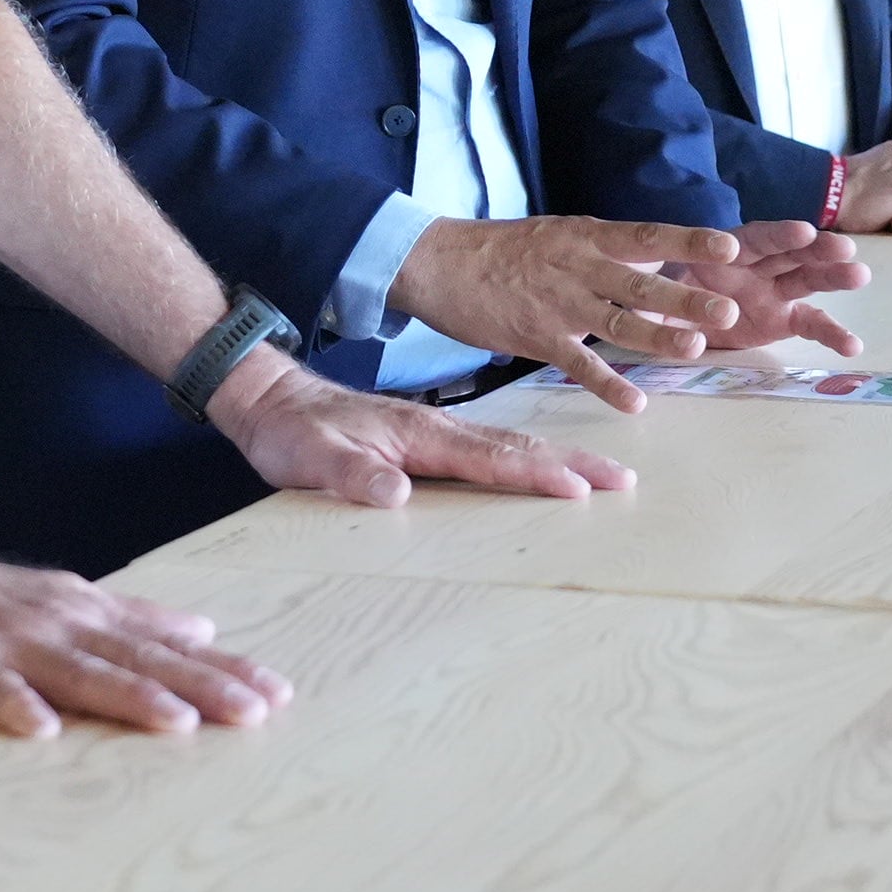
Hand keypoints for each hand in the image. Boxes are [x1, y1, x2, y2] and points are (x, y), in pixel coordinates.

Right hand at [0, 498, 291, 738]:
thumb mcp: (64, 597)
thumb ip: (129, 618)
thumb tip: (202, 630)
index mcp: (85, 612)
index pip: (165, 645)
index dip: (221, 668)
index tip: (276, 692)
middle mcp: (58, 622)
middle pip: (139, 659)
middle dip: (200, 686)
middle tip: (257, 711)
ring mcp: (8, 642)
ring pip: (78, 672)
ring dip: (130, 697)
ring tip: (180, 725)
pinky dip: (15, 706)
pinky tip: (43, 730)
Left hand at [206, 347, 634, 502]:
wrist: (269, 398)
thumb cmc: (291, 432)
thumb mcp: (310, 457)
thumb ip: (351, 475)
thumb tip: (397, 493)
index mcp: (419, 433)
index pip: (491, 457)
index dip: (538, 474)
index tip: (583, 489)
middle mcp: (437, 428)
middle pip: (516, 445)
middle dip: (571, 463)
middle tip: (622, 481)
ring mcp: (434, 432)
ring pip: (507, 445)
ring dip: (555, 459)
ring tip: (599, 476)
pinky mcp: (426, 440)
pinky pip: (488, 450)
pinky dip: (524, 458)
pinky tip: (536, 470)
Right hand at [390, 213, 748, 410]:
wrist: (440, 262)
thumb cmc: (503, 249)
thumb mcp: (559, 236)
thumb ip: (606, 252)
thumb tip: (657, 260)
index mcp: (588, 237)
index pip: (648, 237)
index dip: (689, 243)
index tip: (730, 248)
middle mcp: (579, 267)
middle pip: (641, 284)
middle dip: (685, 298)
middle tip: (728, 312)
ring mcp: (559, 304)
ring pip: (616, 323)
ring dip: (657, 337)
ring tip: (694, 349)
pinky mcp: (536, 337)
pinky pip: (579, 364)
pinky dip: (608, 383)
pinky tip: (635, 402)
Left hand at [667, 219, 871, 354]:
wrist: (670, 314)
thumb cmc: (661, 295)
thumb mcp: (649, 296)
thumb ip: (651, 301)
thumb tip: (644, 309)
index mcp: (726, 250)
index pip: (755, 238)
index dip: (779, 235)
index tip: (804, 231)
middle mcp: (755, 265)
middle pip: (790, 253)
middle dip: (817, 249)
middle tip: (845, 249)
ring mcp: (773, 292)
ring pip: (808, 280)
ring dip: (834, 277)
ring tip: (860, 274)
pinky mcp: (783, 320)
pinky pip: (811, 324)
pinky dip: (832, 333)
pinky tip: (853, 346)